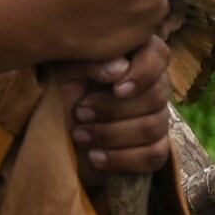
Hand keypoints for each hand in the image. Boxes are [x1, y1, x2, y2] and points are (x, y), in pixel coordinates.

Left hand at [63, 35, 176, 179]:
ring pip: (152, 128)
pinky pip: (154, 155)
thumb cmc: (63, 88)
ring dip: (112, 135)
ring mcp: (158, 118)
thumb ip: (89, 64)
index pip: (159, 56)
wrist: (55, 125)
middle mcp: (155, 85)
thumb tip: (118, 69)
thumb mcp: (66, 71)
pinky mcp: (155, 147)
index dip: (143, 74)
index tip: (117, 89)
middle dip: (114, 110)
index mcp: (137, 57)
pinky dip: (122, 158)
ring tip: (79, 135)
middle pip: (156, 98)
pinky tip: (95, 156)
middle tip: (79, 113)